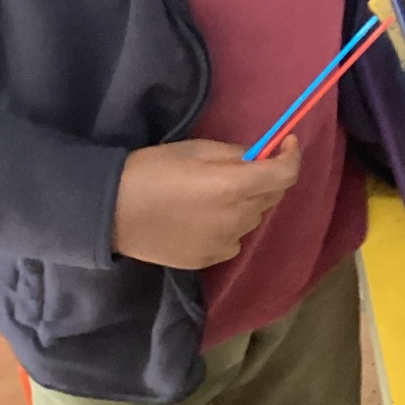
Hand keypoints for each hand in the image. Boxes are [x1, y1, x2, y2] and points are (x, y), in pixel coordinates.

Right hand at [112, 137, 300, 268]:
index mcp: (235, 186)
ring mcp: (226, 242)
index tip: (286, 144)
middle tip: (245, 166)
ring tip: (216, 193)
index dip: (292, 157)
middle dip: (267, 178)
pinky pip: (234, 238)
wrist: (112, 213)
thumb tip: (256, 158)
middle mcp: (238, 218)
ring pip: (253, 218)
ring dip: (248, 202)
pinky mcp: (210, 259)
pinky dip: (230, 225)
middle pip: (272, 196)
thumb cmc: (151, 171)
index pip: (285, 175)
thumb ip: (233, 155)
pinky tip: (203, 217)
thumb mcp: (195, 150)